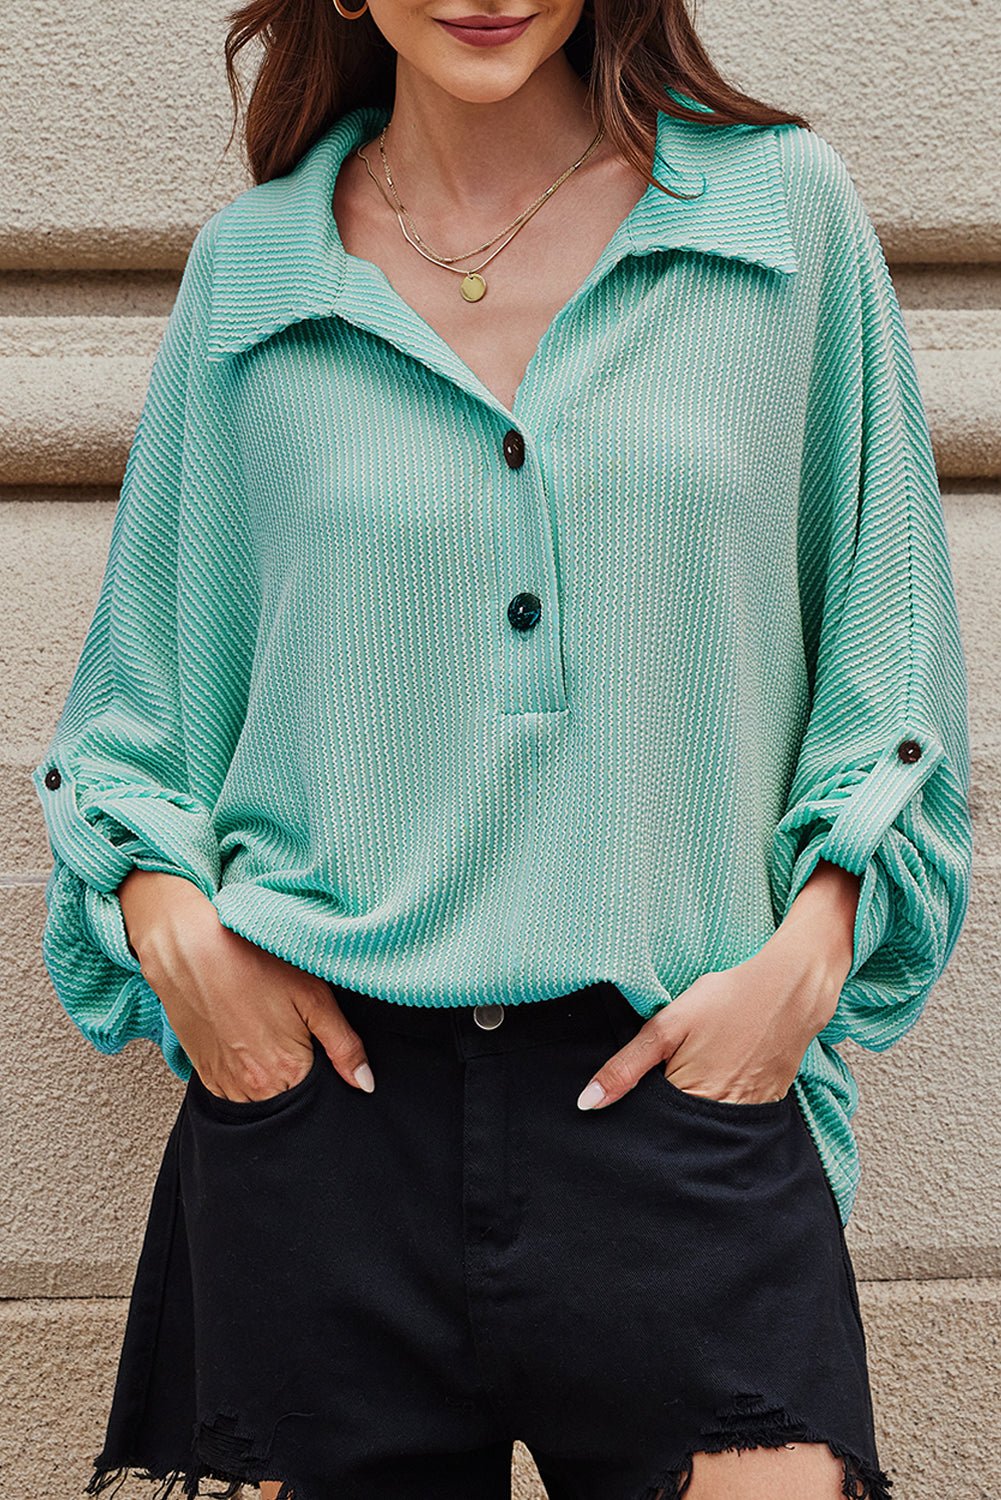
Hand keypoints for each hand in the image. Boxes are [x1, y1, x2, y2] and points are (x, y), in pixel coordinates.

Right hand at [123, 872, 375, 1100]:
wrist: (189, 950)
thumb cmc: (254, 963)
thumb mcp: (313, 996)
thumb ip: (344, 1045)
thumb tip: (366, 1083)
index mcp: (287, 1072)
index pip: (322, 1093)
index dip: (326, 1069)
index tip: (318, 1041)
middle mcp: (254, 1089)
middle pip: (291, 1097)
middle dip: (299, 1074)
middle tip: (291, 1030)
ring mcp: (225, 1084)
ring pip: (261, 1097)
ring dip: (271, 1076)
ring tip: (266, 1031)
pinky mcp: (204, 1075)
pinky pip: (234, 1090)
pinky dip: (246, 1073)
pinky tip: (246, 1039)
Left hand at [575, 933, 842, 1110]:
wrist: (790, 990)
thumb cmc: (725, 1002)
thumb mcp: (667, 1026)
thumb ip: (625, 1067)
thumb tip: (586, 1103)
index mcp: (690, 1102)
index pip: (652, 1129)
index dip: (636, 1118)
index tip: (626, 1107)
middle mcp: (721, 1119)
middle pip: (680, 1134)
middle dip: (664, 1120)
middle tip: (664, 1080)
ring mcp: (747, 1114)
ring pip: (707, 1129)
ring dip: (692, 1115)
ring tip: (693, 1076)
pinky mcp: (767, 1104)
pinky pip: (734, 1118)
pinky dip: (720, 1106)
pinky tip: (718, 1078)